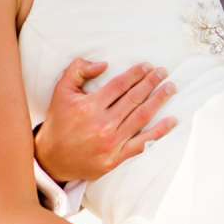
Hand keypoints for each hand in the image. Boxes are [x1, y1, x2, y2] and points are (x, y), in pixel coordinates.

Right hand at [34, 58, 175, 183]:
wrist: (52, 159)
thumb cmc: (58, 123)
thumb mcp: (61, 92)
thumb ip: (77, 71)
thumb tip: (103, 64)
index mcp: (89, 106)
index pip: (119, 86)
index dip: (136, 74)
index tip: (148, 66)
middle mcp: (102, 124)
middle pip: (134, 99)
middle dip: (151, 83)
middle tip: (164, 72)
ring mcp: (111, 142)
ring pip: (141, 118)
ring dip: (158, 101)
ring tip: (170, 88)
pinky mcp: (116, 158)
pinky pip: (142, 143)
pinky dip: (159, 132)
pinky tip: (172, 121)